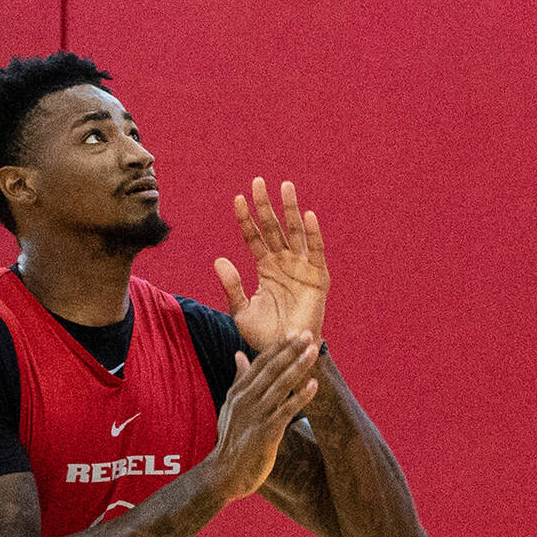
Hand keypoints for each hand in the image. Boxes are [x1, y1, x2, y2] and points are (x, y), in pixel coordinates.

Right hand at [207, 334, 319, 501]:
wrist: (224, 474)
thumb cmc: (232, 439)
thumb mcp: (231, 406)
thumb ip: (239, 380)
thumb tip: (239, 354)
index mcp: (238, 392)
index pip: (260, 363)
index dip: (278, 347)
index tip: (294, 332)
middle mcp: (245, 400)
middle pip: (271, 369)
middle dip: (291, 350)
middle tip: (308, 334)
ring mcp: (254, 415)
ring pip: (279, 385)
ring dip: (298, 366)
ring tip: (313, 351)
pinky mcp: (264, 432)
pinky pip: (286, 410)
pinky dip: (301, 396)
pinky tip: (314, 385)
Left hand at [214, 178, 329, 350]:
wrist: (287, 354)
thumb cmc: (265, 335)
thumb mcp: (241, 311)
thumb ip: (231, 286)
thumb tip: (218, 260)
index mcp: (265, 268)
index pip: (254, 237)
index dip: (246, 219)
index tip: (237, 199)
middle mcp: (283, 263)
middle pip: (273, 228)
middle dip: (266, 206)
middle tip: (257, 181)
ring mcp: (302, 268)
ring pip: (295, 233)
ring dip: (290, 210)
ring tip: (285, 186)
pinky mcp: (318, 278)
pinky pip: (317, 252)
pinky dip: (314, 234)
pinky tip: (307, 216)